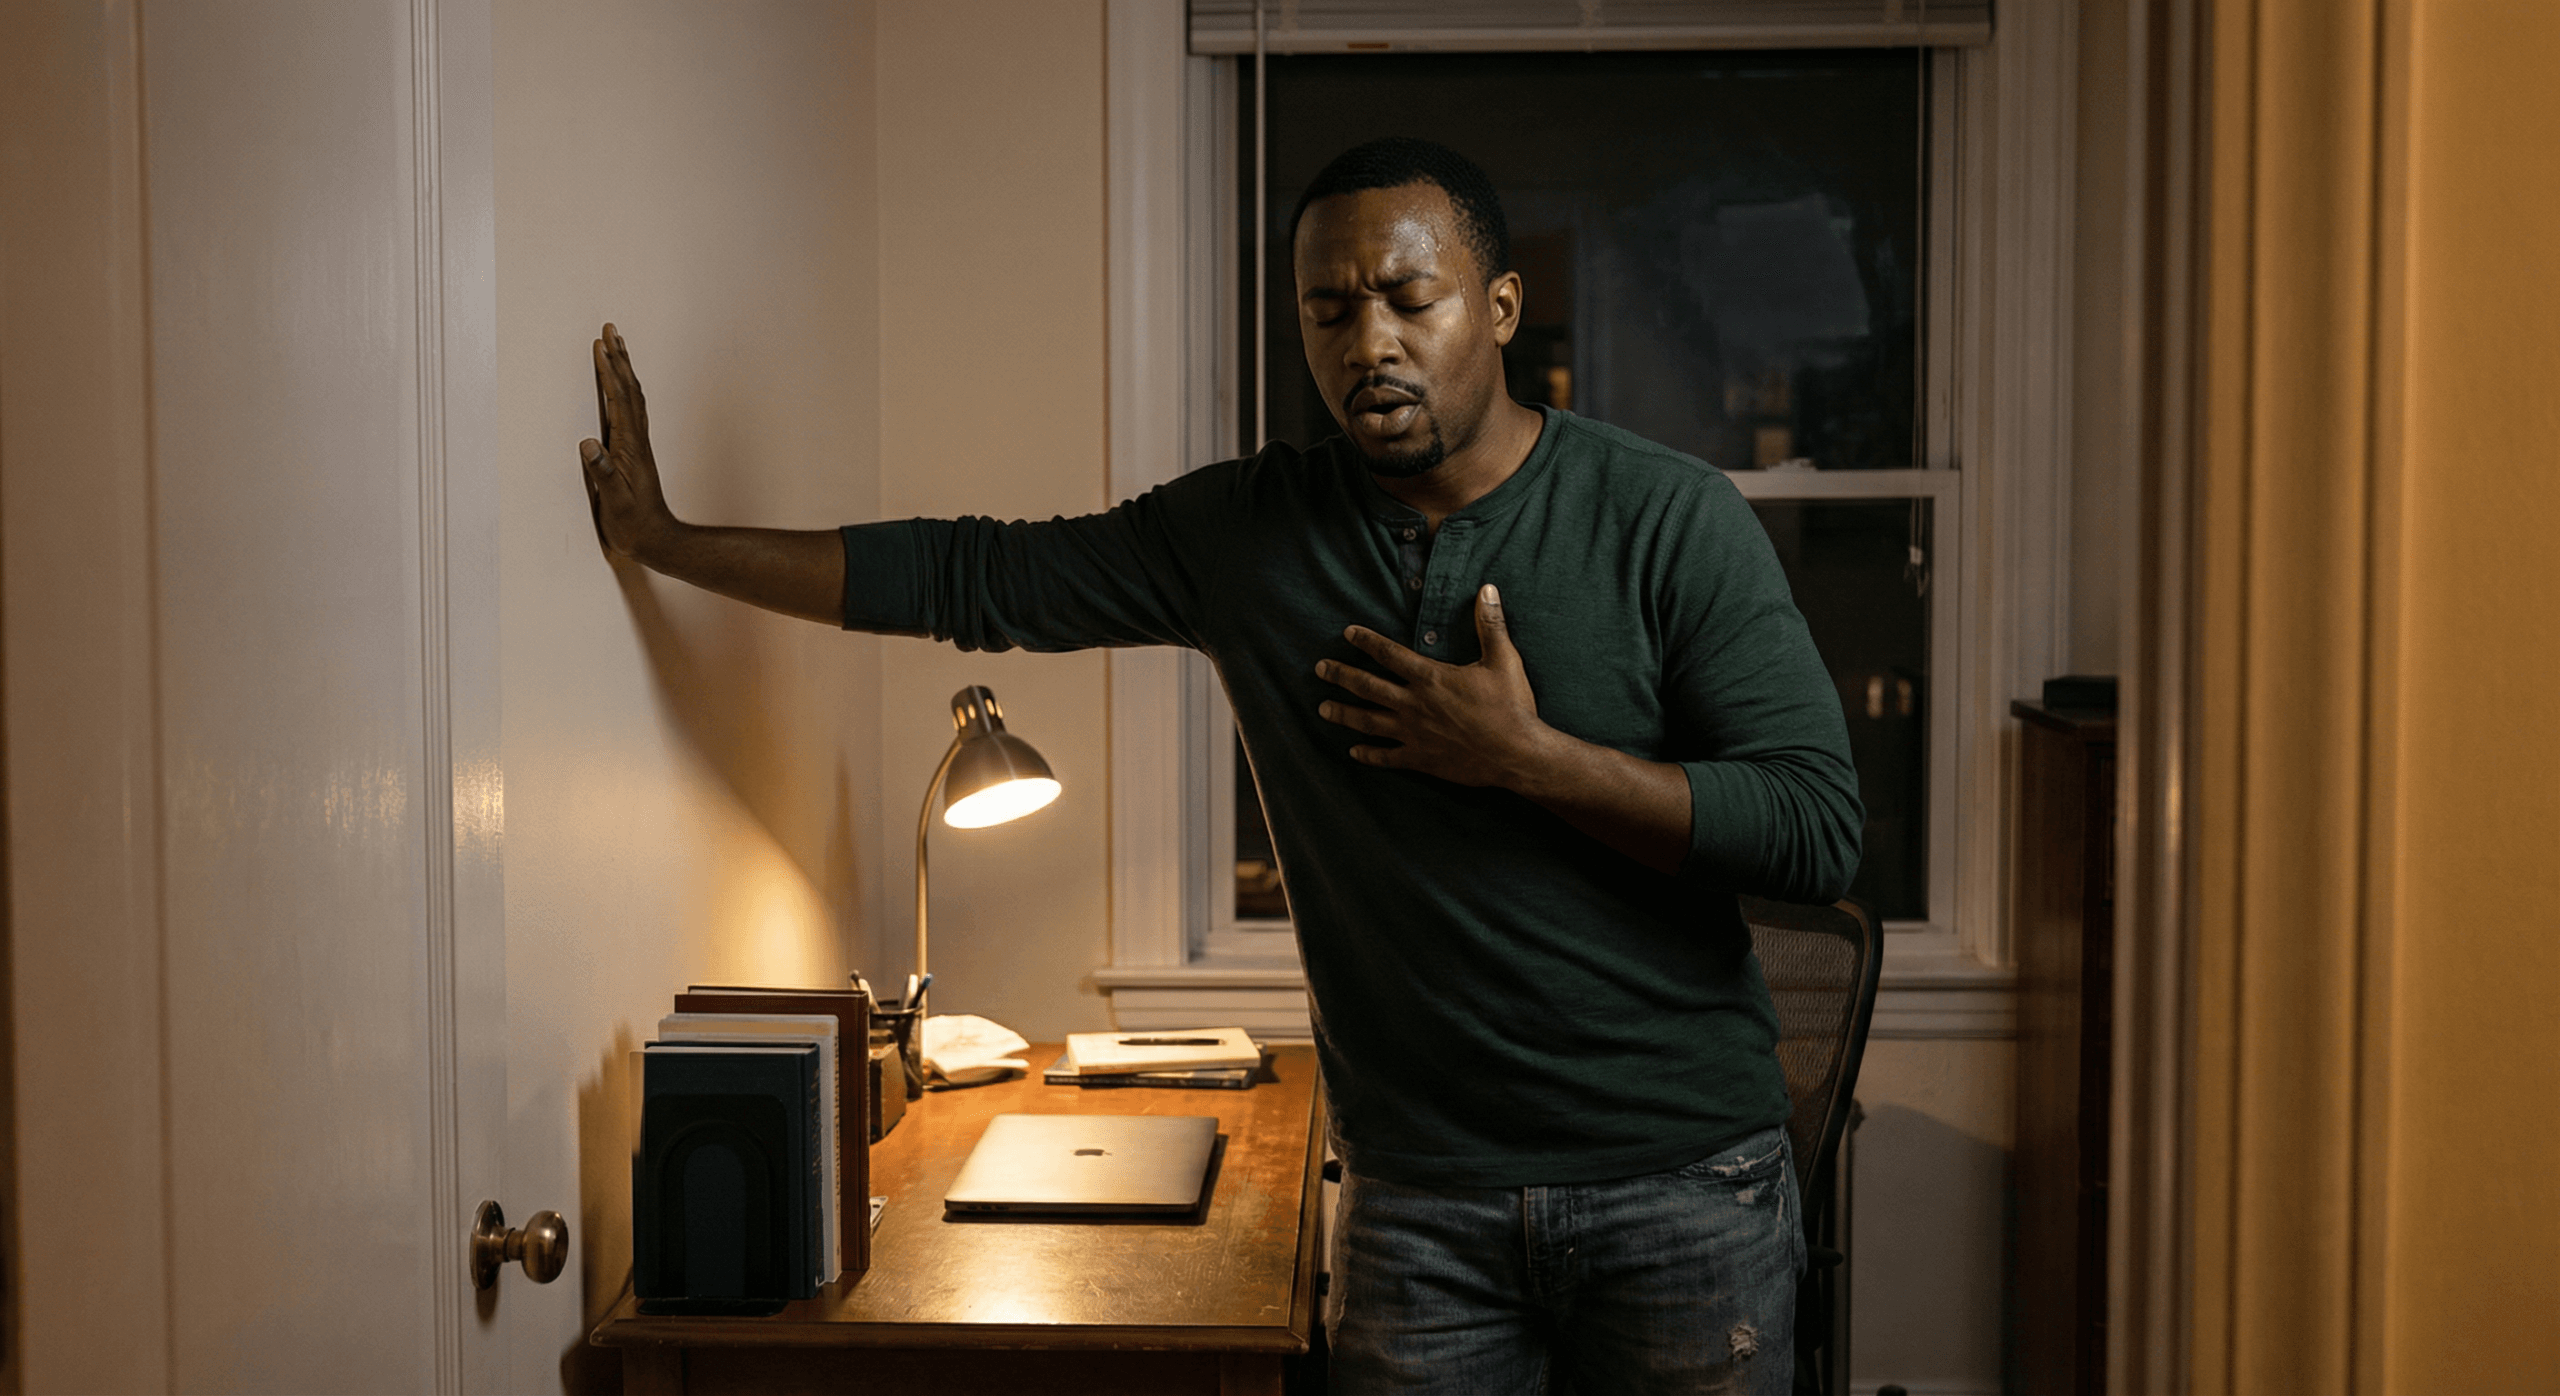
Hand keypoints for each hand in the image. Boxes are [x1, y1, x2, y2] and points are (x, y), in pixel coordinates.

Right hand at [578, 322, 676, 560]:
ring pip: (632, 397)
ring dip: (623, 370)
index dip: (610, 371)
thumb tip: (587, 442)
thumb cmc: (634, 525)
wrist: (657, 541)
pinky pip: (630, 411)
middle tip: (611, 329)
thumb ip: (602, 473)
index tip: (601, 344)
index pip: (619, 399)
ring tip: (615, 347)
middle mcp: (637, 440)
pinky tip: (621, 388)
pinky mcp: (635, 453)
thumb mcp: (615, 501)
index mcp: (630, 446)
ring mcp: (638, 445)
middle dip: (619, 358)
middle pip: (629, 389)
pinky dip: (624, 390)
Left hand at [1316, 584, 1555, 787]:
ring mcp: (1414, 734)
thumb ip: (1490, 625)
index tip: (1348, 633)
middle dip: (1341, 675)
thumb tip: (1487, 590)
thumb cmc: (1511, 706)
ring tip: (1323, 708)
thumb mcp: (1503, 660)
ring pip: (1368, 721)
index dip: (1366, 641)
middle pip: (1368, 686)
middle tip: (1319, 669)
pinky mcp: (1421, 759)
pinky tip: (1354, 752)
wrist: (1517, 754)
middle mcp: (1414, 704)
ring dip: (1344, 713)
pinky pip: (1387, 756)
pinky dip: (1369, 754)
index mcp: (1430, 677)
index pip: (1389, 654)